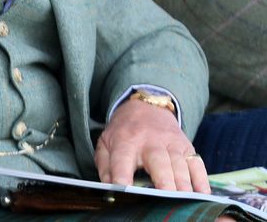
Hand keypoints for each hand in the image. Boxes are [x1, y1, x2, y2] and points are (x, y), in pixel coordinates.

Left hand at [95, 97, 209, 192]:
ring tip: (185, 200)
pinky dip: (201, 179)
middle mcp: (149, 142)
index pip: (122, 160)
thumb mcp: (106, 144)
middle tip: (166, 197)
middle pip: (158, 162)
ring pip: (179, 164)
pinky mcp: (187, 147)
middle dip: (163, 181)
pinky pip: (197, 164)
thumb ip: (105, 167)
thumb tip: (109, 189)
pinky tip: (203, 194)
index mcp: (125, 141)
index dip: (122, 175)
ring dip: (183, 183)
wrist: (146, 108)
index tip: (124, 189)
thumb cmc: (124, 132)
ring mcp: (171, 143)